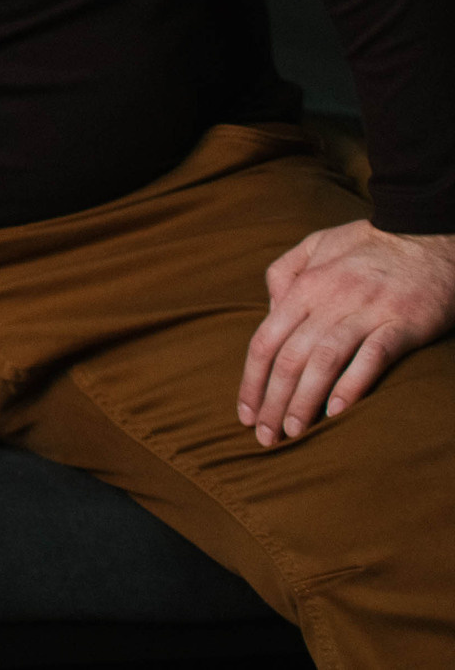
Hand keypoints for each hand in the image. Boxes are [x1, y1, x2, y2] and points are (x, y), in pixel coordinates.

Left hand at [237, 220, 454, 445]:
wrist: (426, 234)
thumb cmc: (366, 244)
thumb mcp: (314, 246)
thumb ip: (284, 274)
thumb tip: (268, 311)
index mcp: (304, 286)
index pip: (265, 341)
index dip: (251, 381)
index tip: (244, 412)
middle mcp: (329, 301)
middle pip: (289, 358)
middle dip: (272, 401)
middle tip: (264, 436)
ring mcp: (366, 312)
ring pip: (324, 361)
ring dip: (304, 400)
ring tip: (294, 431)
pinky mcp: (402, 324)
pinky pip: (372, 357)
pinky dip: (353, 385)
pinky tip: (338, 412)